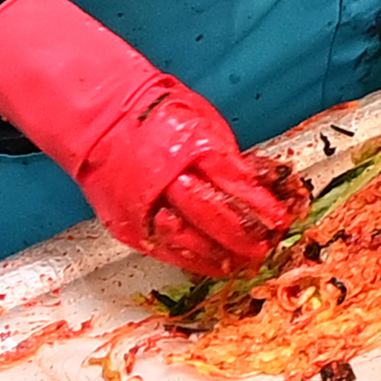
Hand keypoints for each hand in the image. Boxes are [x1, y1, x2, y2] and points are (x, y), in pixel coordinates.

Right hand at [0, 0, 300, 277]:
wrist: (100, 118)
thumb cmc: (155, 115)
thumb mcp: (202, 123)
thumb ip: (228, 155)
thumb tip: (261, 183)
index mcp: (190, 146)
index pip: (233, 181)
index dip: (260, 204)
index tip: (280, 218)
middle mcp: (166, 177)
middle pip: (212, 213)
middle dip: (244, 233)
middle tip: (266, 246)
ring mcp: (144, 203)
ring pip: (188, 237)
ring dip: (220, 253)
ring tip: (244, 261)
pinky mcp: (128, 223)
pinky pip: (164, 248)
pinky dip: (192, 259)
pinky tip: (213, 265)